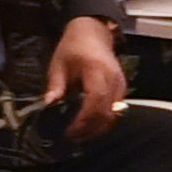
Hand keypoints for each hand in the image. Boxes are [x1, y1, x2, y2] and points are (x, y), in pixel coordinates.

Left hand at [43, 18, 126, 143]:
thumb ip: (55, 86)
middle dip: (90, 129)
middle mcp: (113, 79)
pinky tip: (90, 125)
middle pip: (108, 112)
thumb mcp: (58, 65)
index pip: (95, 100)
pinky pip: (117, 110)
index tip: (69, 130)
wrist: (93, 33)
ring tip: (80, 135)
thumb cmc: (73, 48)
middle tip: (72, 137)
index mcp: (96, 71)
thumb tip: (48, 106)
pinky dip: (104, 121)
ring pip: (115, 115)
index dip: (84, 119)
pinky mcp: (123, 89)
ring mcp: (121, 84)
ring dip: (98, 128)